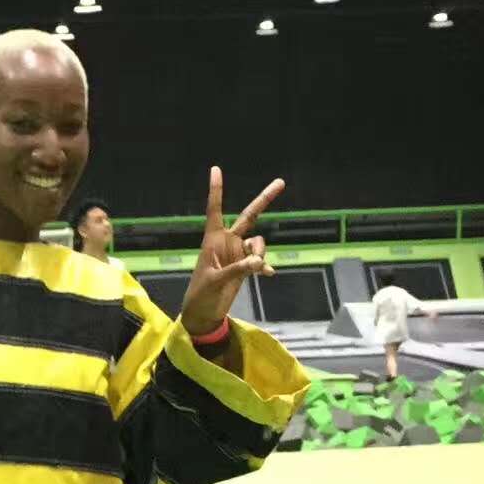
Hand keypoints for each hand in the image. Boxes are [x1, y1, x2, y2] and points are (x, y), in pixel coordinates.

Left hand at [180, 166, 284, 336]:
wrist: (204, 314)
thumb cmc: (201, 295)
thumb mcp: (216, 281)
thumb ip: (238, 269)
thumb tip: (259, 261)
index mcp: (213, 240)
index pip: (215, 210)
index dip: (216, 190)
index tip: (215, 169)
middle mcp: (227, 242)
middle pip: (249, 215)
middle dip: (265, 199)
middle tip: (282, 182)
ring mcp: (237, 253)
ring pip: (258, 242)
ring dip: (260, 252)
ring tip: (256, 268)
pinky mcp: (245, 267)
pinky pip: (261, 260)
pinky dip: (264, 266)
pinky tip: (267, 274)